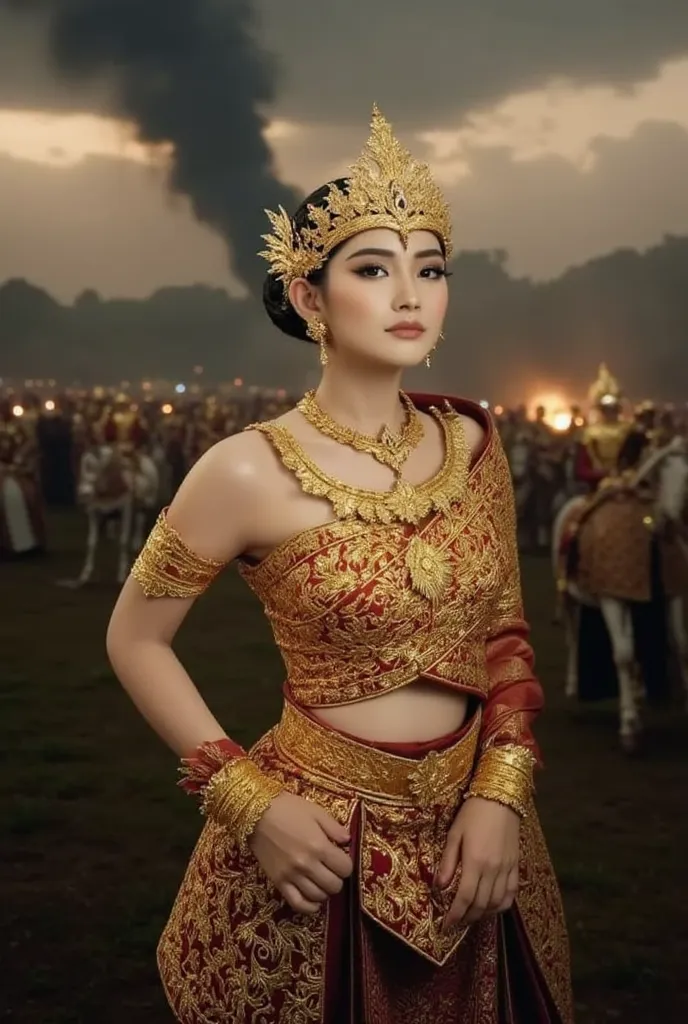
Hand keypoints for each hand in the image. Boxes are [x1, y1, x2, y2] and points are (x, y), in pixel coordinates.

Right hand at [248, 792, 352, 914]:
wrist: (256, 813)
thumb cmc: (287, 808)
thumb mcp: (315, 811)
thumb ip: (335, 828)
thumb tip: (348, 842)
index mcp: (319, 846)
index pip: (345, 868)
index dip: (346, 864)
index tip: (340, 858)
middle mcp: (307, 865)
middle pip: (334, 885)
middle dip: (338, 878)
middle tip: (332, 869)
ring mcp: (292, 876)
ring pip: (318, 896)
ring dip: (325, 891)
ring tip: (321, 880)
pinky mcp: (278, 882)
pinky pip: (297, 903)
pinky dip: (309, 907)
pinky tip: (314, 901)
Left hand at [434, 797, 519, 932]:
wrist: (500, 797)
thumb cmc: (473, 813)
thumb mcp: (454, 834)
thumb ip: (447, 862)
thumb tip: (439, 887)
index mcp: (475, 861)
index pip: (465, 898)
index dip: (455, 915)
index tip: (445, 926)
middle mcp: (493, 869)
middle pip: (481, 905)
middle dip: (467, 918)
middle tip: (456, 923)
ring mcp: (507, 869)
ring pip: (497, 903)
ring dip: (483, 915)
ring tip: (471, 916)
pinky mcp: (516, 865)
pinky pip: (512, 893)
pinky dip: (502, 906)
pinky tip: (492, 907)